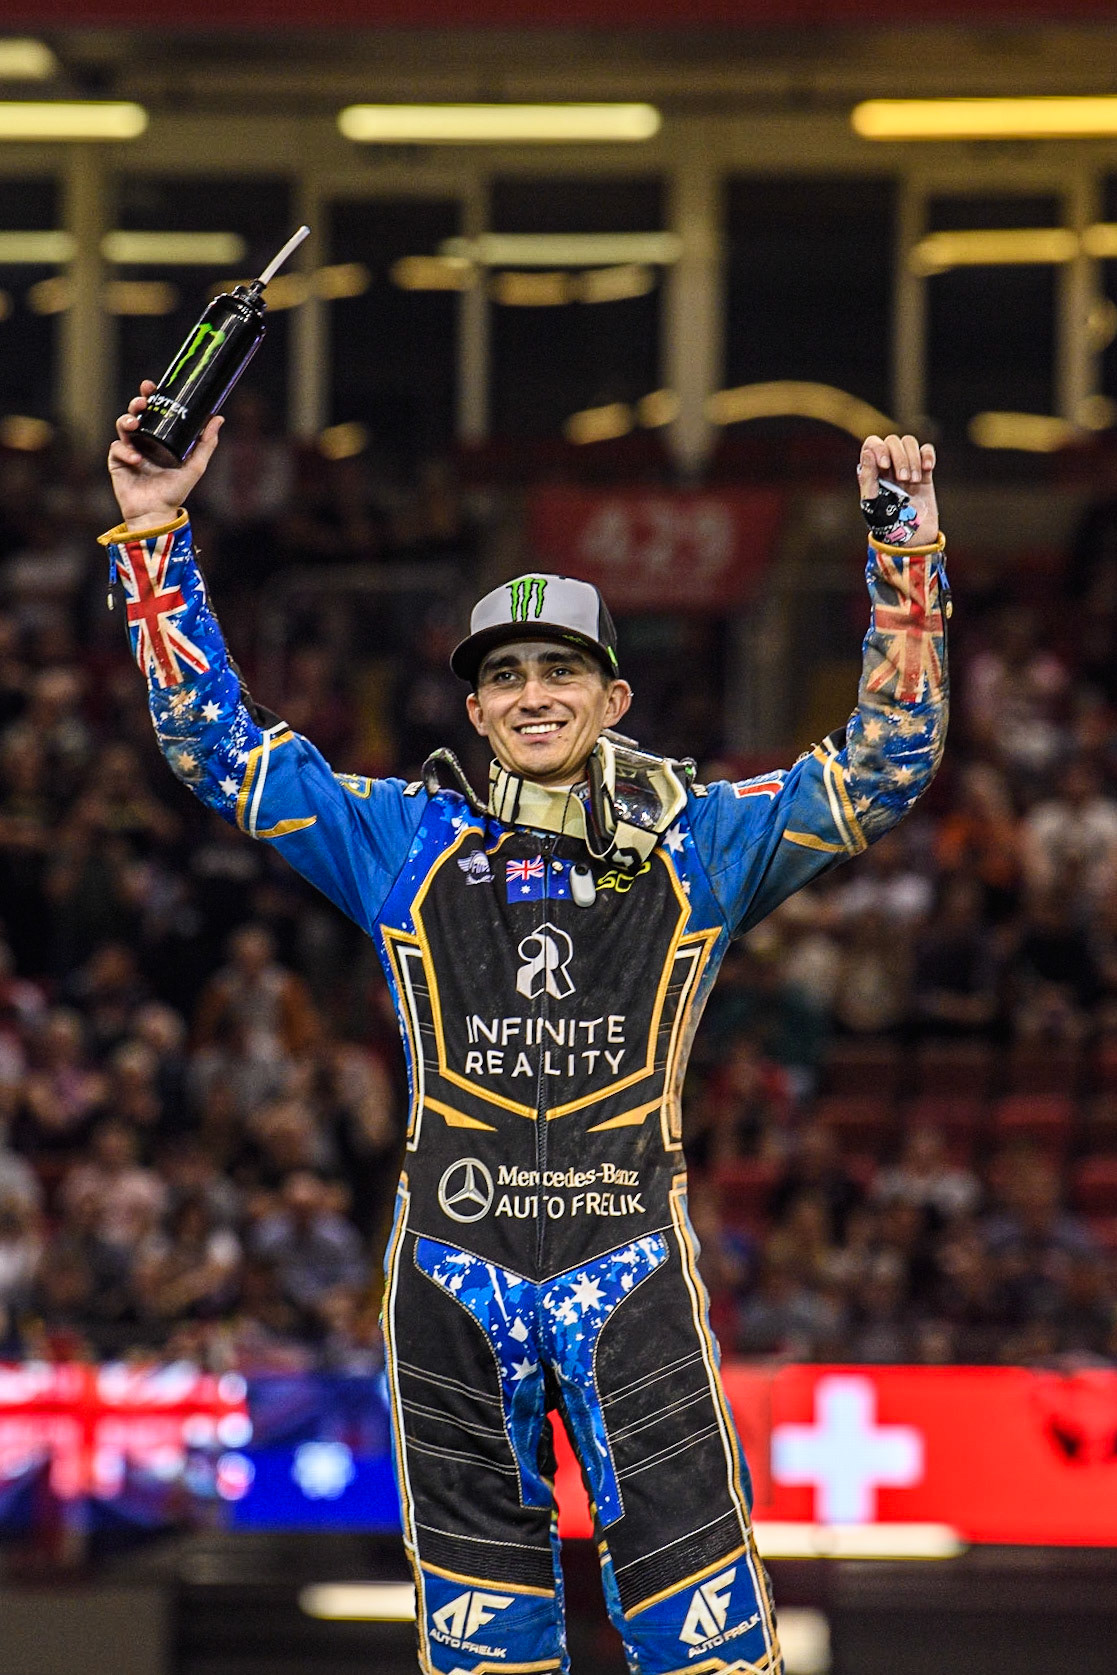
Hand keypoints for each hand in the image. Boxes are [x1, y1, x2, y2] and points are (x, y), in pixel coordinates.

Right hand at [107, 381, 222, 531]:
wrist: (157, 513)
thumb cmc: (175, 491)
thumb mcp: (195, 465)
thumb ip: (206, 443)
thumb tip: (218, 417)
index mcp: (159, 438)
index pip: (154, 412)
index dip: (151, 396)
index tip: (152, 386)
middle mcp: (143, 441)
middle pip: (136, 413)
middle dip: (137, 403)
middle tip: (143, 402)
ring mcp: (129, 450)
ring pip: (123, 425)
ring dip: (127, 420)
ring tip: (135, 424)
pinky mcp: (117, 462)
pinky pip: (117, 448)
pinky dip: (126, 451)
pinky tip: (137, 459)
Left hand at [857, 433, 937, 546]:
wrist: (911, 538)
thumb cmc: (887, 525)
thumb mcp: (873, 503)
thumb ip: (868, 477)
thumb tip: (867, 451)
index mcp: (871, 471)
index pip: (873, 443)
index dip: (879, 448)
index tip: (885, 465)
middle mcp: (887, 466)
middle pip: (893, 441)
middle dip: (900, 458)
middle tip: (903, 480)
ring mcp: (906, 467)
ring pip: (909, 443)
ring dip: (913, 459)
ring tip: (913, 481)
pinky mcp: (924, 472)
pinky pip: (926, 450)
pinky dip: (928, 455)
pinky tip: (927, 469)